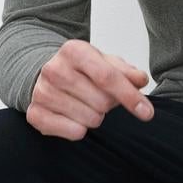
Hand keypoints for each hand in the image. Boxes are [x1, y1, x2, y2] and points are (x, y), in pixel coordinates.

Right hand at [27, 40, 154, 139]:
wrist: (46, 75)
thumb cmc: (82, 70)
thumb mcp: (106, 63)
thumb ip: (126, 71)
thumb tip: (140, 80)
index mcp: (74, 51)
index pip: (107, 77)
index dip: (130, 97)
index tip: (147, 112)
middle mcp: (54, 69)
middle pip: (102, 102)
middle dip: (109, 105)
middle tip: (102, 99)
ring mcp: (42, 92)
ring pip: (90, 119)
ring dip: (96, 117)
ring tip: (87, 106)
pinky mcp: (35, 113)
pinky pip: (74, 132)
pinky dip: (81, 130)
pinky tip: (75, 118)